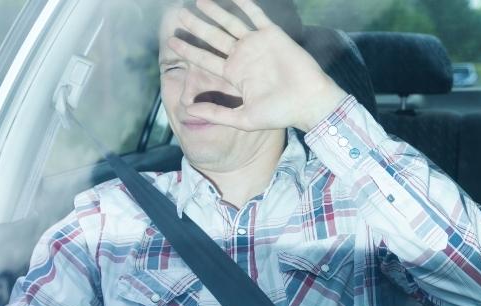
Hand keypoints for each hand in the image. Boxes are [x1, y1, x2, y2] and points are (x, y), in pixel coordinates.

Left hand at [169, 0, 348, 131]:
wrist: (309, 101)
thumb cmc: (280, 113)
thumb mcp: (243, 118)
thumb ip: (216, 113)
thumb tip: (188, 110)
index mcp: (234, 74)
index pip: (205, 59)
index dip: (188, 50)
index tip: (171, 42)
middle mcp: (243, 56)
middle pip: (214, 37)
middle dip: (196, 26)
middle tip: (179, 14)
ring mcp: (257, 44)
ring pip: (231, 23)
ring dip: (215, 12)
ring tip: (199, 1)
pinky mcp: (273, 35)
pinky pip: (256, 16)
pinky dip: (245, 4)